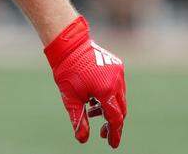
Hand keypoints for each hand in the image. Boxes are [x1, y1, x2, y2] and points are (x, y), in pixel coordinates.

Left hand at [44, 16, 127, 147]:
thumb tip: (82, 139)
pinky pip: (117, 86)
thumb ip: (79, 119)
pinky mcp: (117, 66)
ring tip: (92, 111)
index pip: (115, 119)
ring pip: (119, 98)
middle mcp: (117, 82)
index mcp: (106, 91)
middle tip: (102, 132)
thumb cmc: (67, 71)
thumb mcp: (70, 98)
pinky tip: (94, 97)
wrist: (68, 45)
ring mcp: (119, 73)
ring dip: (108, 108)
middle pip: (120, 110)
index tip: (112, 144)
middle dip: (112, 122)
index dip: (115, 133)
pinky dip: (109, 95)